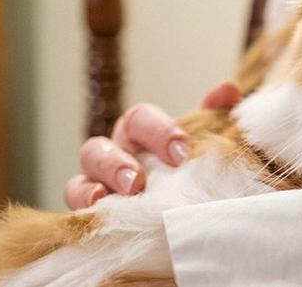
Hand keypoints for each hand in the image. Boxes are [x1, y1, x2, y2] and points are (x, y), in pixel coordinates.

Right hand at [64, 82, 241, 208]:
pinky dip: (83, 204)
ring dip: (100, 183)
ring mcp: (98, 182)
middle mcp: (115, 154)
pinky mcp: (91, 210)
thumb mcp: (207, 145)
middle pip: (100, 145)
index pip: (139, 119)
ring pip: (82, 175)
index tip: (181, 153)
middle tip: (138, 180)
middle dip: (118, 162)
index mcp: (141, 134)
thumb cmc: (193, 173)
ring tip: (122, 195)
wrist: (188, 212)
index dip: (158, 132)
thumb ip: (215, 117)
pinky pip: (75, 203)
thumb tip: (227, 90)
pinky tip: (98, 207)